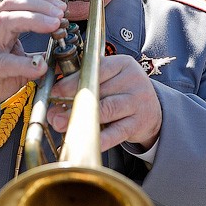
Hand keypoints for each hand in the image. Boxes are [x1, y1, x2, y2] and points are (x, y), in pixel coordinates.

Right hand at [0, 0, 66, 129]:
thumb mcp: (16, 65)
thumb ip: (35, 58)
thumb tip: (59, 54)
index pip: (18, 3)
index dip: (41, 0)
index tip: (61, 6)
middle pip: (11, 5)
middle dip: (39, 5)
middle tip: (60, 13)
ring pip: (5, 22)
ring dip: (33, 20)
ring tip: (54, 25)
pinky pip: (5, 62)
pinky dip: (25, 64)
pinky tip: (41, 67)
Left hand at [47, 55, 162, 151]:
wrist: (152, 111)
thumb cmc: (122, 92)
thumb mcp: (110, 79)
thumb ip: (85, 82)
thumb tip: (54, 96)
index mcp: (123, 64)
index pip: (95, 70)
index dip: (71, 82)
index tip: (54, 92)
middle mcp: (133, 80)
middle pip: (98, 90)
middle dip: (71, 102)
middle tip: (53, 113)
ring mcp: (138, 102)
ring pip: (106, 109)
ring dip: (80, 118)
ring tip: (60, 124)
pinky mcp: (138, 123)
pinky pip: (115, 132)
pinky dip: (98, 138)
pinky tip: (83, 141)